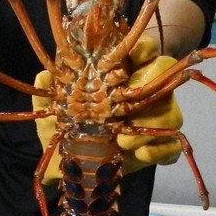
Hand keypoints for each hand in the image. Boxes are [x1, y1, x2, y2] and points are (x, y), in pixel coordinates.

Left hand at [30, 35, 182, 182]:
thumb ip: (49, 93)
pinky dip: (158, 150)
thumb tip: (43, 75)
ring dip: (150, 126)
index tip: (138, 53)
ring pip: (171, 112)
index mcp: (119, 77)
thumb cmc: (68, 129)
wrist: (76, 167)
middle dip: (153, 85)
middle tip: (129, 106)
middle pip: (164, 77)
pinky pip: (171, 145)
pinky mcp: (157, 146)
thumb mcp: (54, 111)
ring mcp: (153, 120)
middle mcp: (141, 93)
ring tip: (123, 142)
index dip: (144, 48)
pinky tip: (138, 154)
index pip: (141, 52)